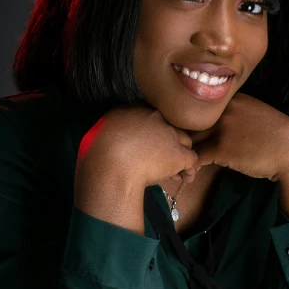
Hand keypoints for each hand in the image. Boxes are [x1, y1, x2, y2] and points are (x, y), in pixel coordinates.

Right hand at [75, 103, 199, 191]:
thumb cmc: (97, 156)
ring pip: (184, 142)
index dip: (152, 135)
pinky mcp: (178, 153)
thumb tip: (114, 142)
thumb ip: (110, 133)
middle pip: (169, 128)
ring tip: (174, 171)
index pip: (150, 119)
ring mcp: (168, 134)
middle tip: (162, 161)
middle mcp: (153, 117)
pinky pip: (191, 160)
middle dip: (169, 144)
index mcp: (131, 110)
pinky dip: (189, 170)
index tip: (148, 148)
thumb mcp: (97, 135)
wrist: (109, 168)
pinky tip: (185, 178)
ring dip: (180, 155)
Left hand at [190, 92, 288, 180]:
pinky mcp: (222, 147)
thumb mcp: (255, 117)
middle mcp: (224, 109)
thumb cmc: (277, 139)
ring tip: (181, 165)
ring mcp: (222, 126)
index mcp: (232, 99)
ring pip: (189, 139)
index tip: (187, 137)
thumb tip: (218, 129)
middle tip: (177, 152)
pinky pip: (196, 157)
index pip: (200, 108)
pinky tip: (191, 174)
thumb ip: (235, 117)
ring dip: (183, 153)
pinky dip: (191, 167)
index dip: (190, 124)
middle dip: (182, 138)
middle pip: (191, 121)